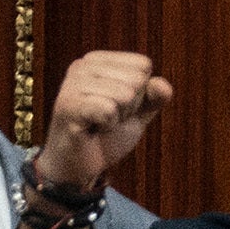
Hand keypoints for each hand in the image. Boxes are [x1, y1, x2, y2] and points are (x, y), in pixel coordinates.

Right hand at [32, 48, 170, 192]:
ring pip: (125, 94)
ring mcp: (72, 84)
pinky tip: (91, 130)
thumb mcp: (138, 113)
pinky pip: (109, 110)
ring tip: (97, 124)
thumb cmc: (106, 136)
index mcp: (98, 60)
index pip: (143, 65)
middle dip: (129, 107)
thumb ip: (155, 96)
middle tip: (106, 119)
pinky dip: (107, 126)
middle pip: (136, 79)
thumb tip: (161, 84)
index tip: (116, 108)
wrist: (78, 169)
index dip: (139, 94)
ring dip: (117, 118)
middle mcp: (82, 65)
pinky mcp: (68, 105)